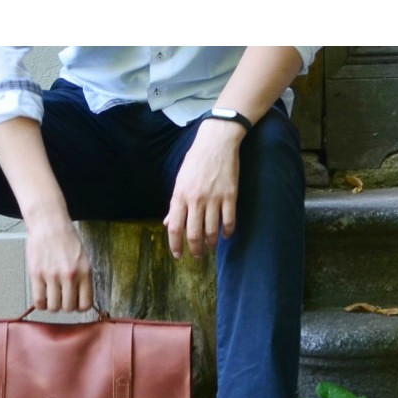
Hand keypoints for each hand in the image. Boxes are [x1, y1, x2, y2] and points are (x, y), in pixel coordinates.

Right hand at [25, 217, 93, 311]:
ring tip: (51, 297)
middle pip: (68, 308)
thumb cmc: (65, 239)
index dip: (79, 307)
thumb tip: (80, 300)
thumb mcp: (82, 259)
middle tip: (61, 299)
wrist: (49, 224)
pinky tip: (42, 297)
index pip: (85, 304)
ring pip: (53, 307)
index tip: (74, 304)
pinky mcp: (37, 274)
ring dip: (52, 305)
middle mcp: (69, 276)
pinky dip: (40, 304)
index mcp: (84, 272)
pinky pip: (39, 301)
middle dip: (64, 306)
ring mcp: (52, 276)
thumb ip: (82, 279)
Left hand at [163, 119, 244, 258]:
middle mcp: (195, 200)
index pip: (174, 228)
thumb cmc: (196, 161)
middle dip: (195, 249)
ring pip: (212, 231)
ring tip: (211, 246)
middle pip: (193, 234)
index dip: (175, 245)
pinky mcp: (230, 195)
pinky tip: (226, 235)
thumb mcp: (180, 181)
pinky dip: (228, 232)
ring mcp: (213, 198)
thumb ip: (175, 205)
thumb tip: (168, 223)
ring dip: (211, 243)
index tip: (178, 255)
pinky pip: (229, 221)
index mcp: (180, 196)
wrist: (217, 141)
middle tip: (198, 256)